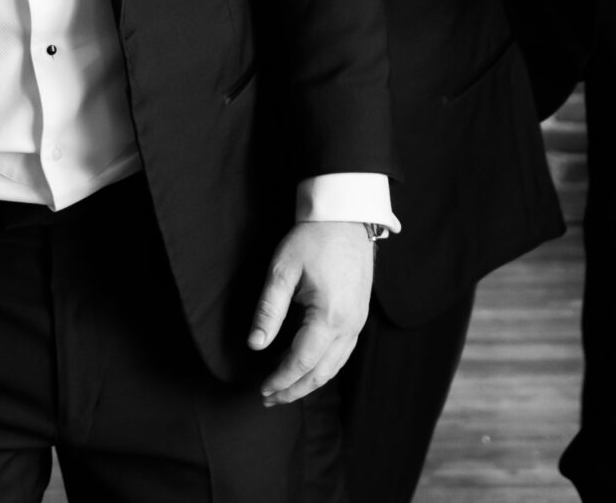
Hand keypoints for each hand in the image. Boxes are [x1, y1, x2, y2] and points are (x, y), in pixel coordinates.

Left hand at [247, 220, 373, 404]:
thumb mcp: (283, 270)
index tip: (261, 390)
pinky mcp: (360, 316)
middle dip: (294, 390)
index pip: (301, 362)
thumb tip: (255, 345)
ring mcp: (359, 322)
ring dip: (309, 383)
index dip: (280, 380)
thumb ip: (269, 311)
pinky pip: (343, 354)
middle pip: (321, 373)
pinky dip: (324, 368)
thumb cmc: (312, 238)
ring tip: (285, 390)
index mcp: (329, 316)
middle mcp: (349, 325)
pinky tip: (308, 369)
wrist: (346, 216)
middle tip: (268, 399)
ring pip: (335, 367)